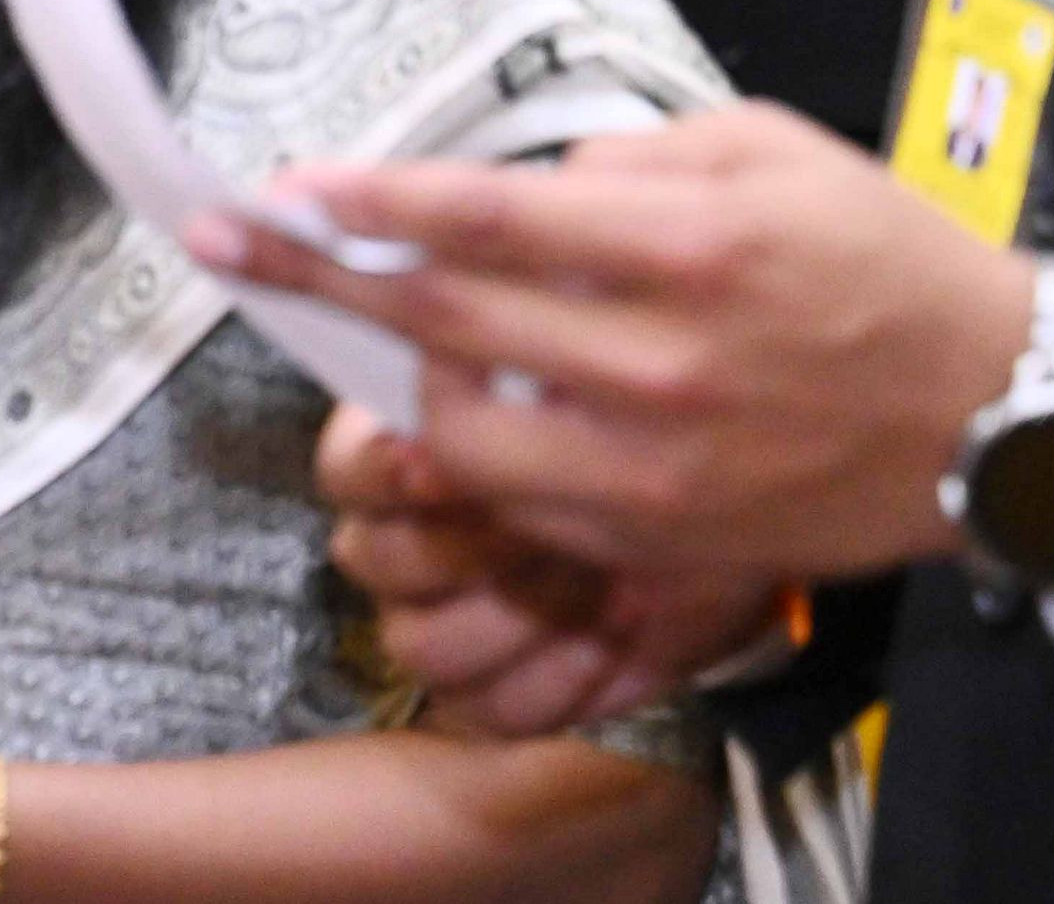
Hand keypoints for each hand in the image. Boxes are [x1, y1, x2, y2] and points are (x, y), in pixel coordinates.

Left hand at [200, 101, 1031, 580]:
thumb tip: (523, 190)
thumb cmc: (885, 261)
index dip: (369, 204)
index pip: (485, 219)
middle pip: (445, 317)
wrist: (1002, 412)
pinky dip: (480, 448)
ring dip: (399, 373)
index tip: (282, 185)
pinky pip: (527, 495)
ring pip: (463, 425)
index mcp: (689, 247)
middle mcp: (663, 360)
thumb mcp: (766, 154)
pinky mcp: (667, 537)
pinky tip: (472, 402)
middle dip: (315, 276)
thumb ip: (632, 163)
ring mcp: (660, 462)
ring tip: (382, 331)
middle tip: (223, 242)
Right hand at [318, 405, 790, 735]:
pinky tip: (618, 630)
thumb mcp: (576, 379)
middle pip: (381, 564)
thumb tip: (472, 343)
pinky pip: (498, 709)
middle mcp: (397, 547)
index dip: (385, 472)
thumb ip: (516, 369)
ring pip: (426, 648)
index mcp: (390, 462)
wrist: (707, 518)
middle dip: (470, 546)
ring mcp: (436, 626)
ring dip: (521, 613)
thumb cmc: (624, 432)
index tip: (438, 457)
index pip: (346, 473)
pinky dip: (563, 677)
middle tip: (551, 522)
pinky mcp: (495, 694)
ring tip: (602, 573)